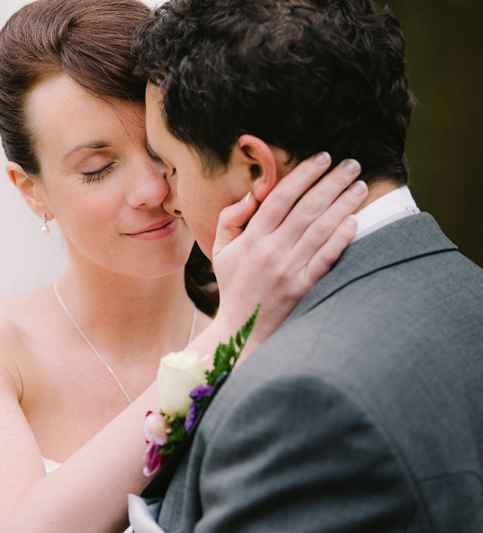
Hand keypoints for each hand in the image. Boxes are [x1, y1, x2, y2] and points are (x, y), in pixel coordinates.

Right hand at [211, 153, 367, 358]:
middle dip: (331, 182)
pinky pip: (326, 258)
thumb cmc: (234, 285)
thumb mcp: (220, 250)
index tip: (322, 158)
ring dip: (343, 203)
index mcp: (251, 238)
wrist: (242, 329)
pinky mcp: (304, 288)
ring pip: (320, 228)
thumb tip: (253, 195)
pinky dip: (341, 237)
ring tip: (360, 185)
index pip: (280, 198)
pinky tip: (355, 219)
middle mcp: (271, 251)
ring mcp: (289, 270)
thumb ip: (230, 219)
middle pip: (306, 208)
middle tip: (351, 164)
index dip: (303, 174)